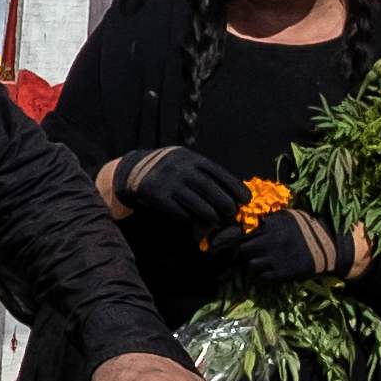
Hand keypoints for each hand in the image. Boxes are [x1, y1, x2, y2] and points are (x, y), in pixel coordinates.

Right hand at [111, 147, 245, 235]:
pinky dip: (193, 219)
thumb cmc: (171, 169)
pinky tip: (198, 221)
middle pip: (211, 189)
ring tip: (217, 220)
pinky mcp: (158, 197)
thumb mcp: (187, 162)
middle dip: (225, 204)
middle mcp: (181, 168)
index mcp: (191, 158)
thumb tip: (234, 192)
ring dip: (211, 215)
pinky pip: (181, 212)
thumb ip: (206, 173)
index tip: (246, 199)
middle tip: (232, 212)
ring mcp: (169, 183)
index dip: (235, 187)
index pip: (219, 174)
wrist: (135, 170)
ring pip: (198, 204)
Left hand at [208, 205, 362, 286]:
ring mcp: (276, 257)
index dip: (226, 237)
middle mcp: (270, 239)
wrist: (329, 246)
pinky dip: (264, 275)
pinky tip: (273, 270)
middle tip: (244, 253)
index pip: (239, 230)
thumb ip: (264, 219)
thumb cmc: (305, 228)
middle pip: (242, 249)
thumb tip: (237, 218)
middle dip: (241, 252)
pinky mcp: (282, 273)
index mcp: (270, 223)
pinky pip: (262, 277)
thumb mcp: (285, 217)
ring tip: (264, 261)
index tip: (215, 242)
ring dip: (253, 264)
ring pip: (250, 264)